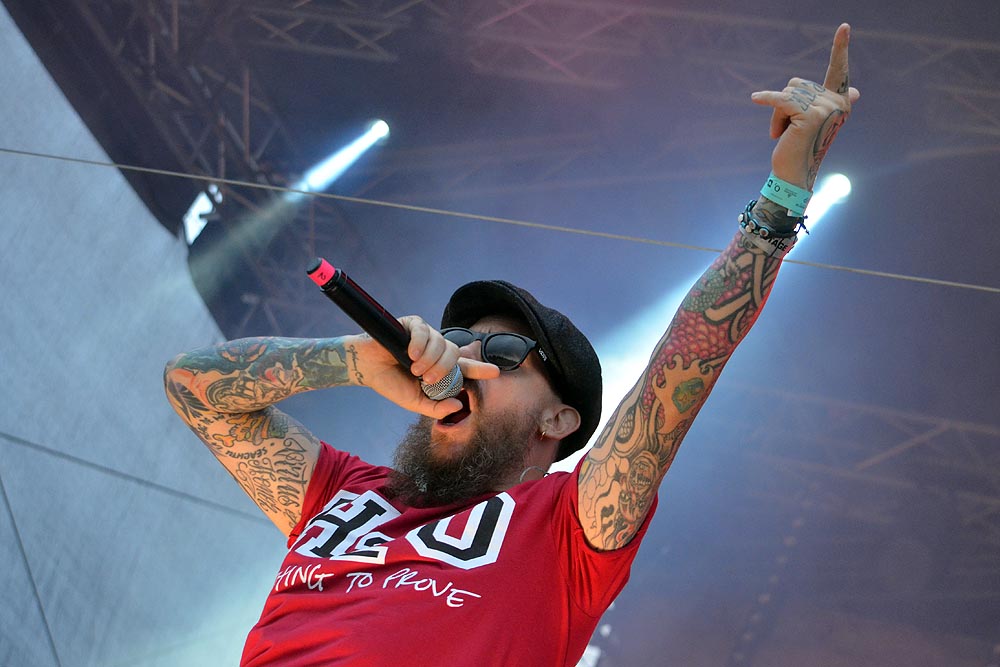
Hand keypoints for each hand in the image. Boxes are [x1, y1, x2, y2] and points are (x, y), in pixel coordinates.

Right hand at [349, 316, 499, 418]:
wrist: (366, 367)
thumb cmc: (392, 384)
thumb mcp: (415, 402)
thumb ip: (436, 407)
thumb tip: (458, 405)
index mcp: (440, 368)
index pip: (465, 367)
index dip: (481, 369)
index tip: (496, 372)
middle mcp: (437, 350)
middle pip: (454, 354)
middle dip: (444, 368)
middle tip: (427, 379)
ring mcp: (427, 336)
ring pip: (441, 343)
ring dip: (430, 359)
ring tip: (414, 369)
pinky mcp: (414, 324)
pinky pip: (425, 331)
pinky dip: (420, 344)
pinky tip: (410, 353)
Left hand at [751, 23, 859, 189]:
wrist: (793, 173)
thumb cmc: (800, 145)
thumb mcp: (814, 119)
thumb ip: (829, 100)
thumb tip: (856, 92)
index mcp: (841, 99)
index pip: (839, 69)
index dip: (840, 47)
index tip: (844, 26)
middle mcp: (838, 101)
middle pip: (798, 84)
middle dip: (785, 106)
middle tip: (790, 130)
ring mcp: (825, 108)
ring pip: (787, 94)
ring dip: (778, 115)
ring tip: (785, 134)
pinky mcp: (809, 115)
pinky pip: (780, 100)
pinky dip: (766, 99)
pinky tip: (754, 98)